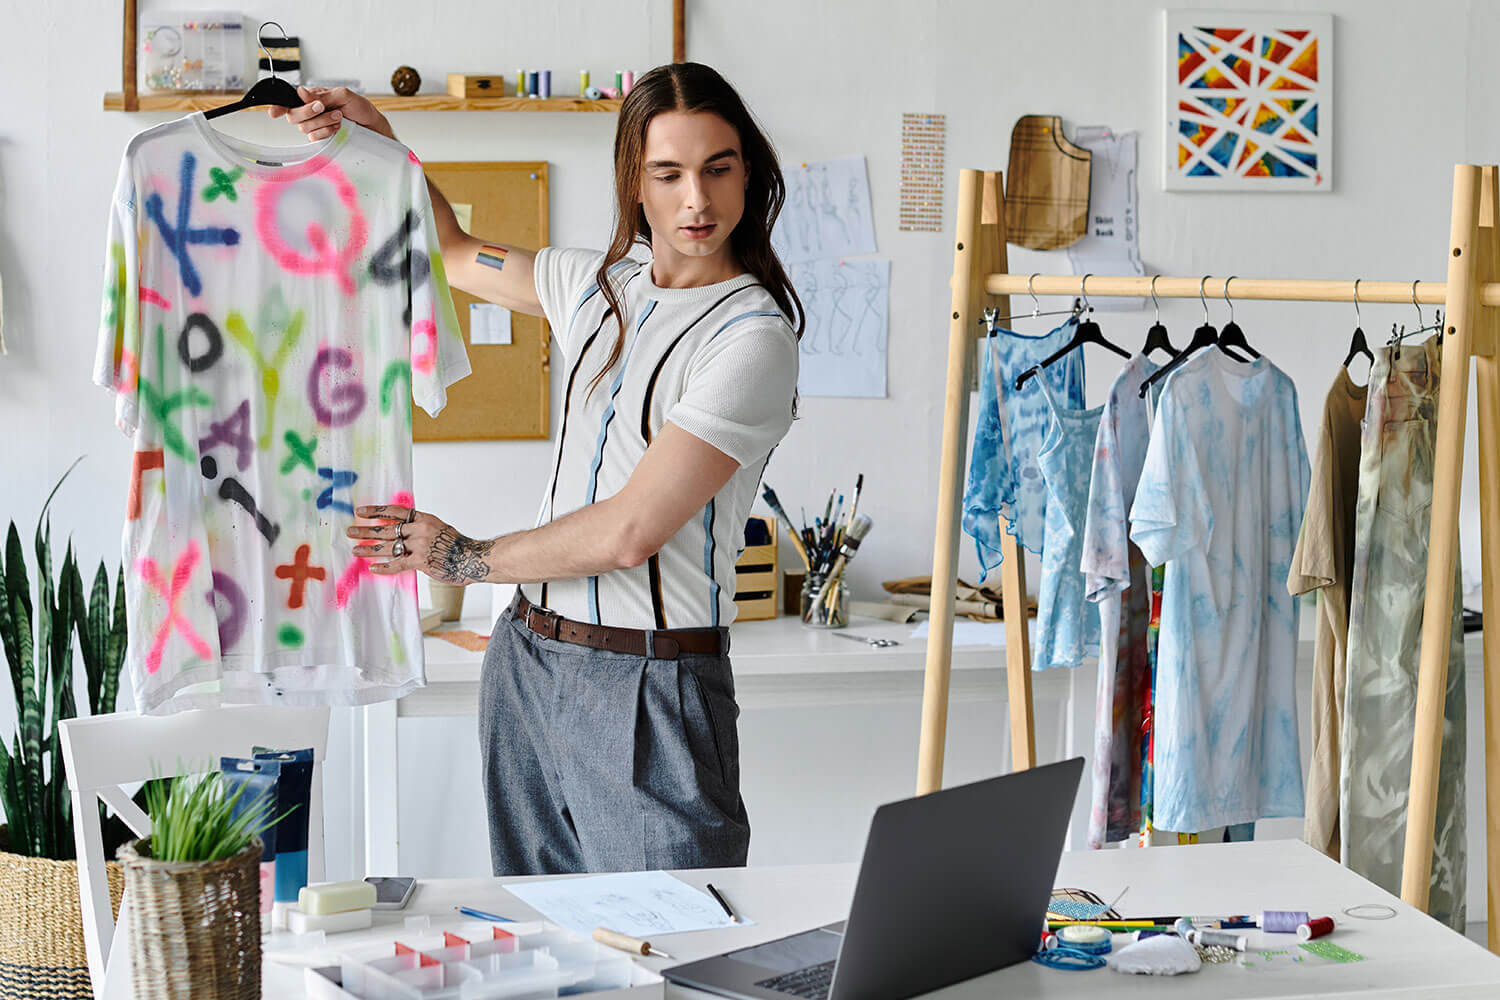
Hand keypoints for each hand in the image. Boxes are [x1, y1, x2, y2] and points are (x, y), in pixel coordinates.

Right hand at [269, 85, 393, 140]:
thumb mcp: (343, 95)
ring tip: (339, 116)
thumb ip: (321, 95)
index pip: (289, 100)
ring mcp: (315, 125)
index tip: (274, 112)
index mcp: (312, 97)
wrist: (372, 125)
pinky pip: (313, 137)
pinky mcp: (322, 137)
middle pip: (293, 115)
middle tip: (324, 107)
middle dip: (308, 112)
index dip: (278, 106)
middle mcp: (310, 111)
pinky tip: (337, 127)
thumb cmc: (359, 107)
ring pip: (304, 127)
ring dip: (322, 121)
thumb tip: (301, 92)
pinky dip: (326, 132)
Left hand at [346, 505, 492, 584]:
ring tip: (355, 550)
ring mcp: (420, 545)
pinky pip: (398, 564)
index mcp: (424, 519)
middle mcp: (420, 529)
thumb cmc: (457, 546)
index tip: (360, 511)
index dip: (376, 511)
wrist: (473, 558)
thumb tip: (402, 531)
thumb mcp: (439, 529)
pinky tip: (373, 568)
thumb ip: (421, 529)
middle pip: (387, 529)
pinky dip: (384, 567)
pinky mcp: (421, 562)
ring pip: (389, 546)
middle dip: (366, 531)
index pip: (395, 511)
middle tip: (350, 531)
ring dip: (369, 549)